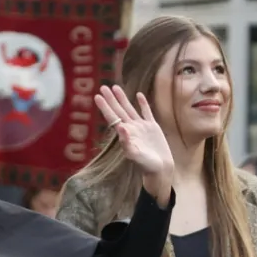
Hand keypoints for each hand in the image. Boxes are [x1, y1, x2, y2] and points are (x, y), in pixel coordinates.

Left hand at [96, 85, 173, 206]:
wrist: (160, 169)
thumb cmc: (146, 165)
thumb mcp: (135, 155)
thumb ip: (126, 142)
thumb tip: (120, 127)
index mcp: (125, 134)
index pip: (112, 117)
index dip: (105, 106)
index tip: (96, 96)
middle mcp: (131, 128)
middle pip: (118, 110)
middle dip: (110, 99)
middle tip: (102, 86)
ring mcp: (141, 127)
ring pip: (130, 109)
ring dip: (122, 98)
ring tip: (115, 87)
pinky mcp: (153, 128)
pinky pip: (146, 112)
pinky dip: (143, 103)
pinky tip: (138, 95)